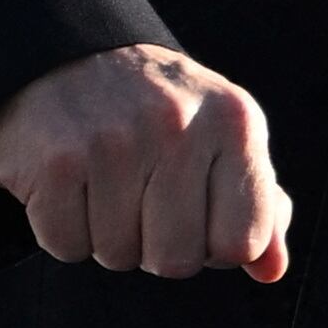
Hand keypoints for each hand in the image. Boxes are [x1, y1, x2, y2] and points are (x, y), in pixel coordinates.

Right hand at [0, 46, 294, 282]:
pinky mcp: (56, 161)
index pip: (243, 243)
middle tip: (142, 200)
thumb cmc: (161, 115)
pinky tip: (71, 185)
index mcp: (236, 122)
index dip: (215, 247)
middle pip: (177, 261)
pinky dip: (63, 230)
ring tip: (106, 184)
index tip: (198, 216)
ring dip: (108, 238)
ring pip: (117, 256)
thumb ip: (257, 206)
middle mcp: (179, 125)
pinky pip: (65, 246)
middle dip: (157, 248)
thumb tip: (271, 270)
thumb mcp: (225, 140)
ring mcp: (114, 141)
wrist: (70, 56)